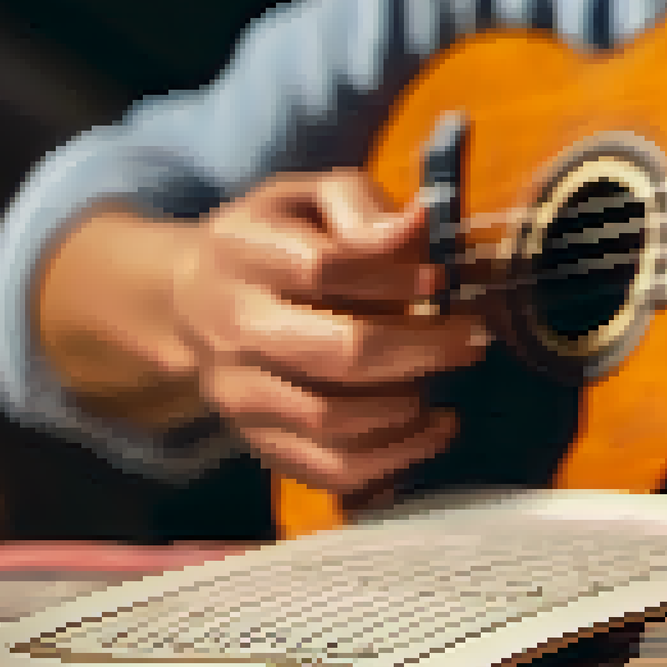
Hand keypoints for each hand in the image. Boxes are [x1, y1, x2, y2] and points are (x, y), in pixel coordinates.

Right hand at [170, 168, 485, 494]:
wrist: (196, 297)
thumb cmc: (280, 239)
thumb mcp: (312, 197)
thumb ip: (359, 207)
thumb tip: (413, 227)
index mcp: (242, 252)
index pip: (323, 270)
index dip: (391, 278)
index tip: (439, 281)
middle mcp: (230, 326)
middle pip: (337, 354)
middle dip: (421, 351)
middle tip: (470, 342)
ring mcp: (236, 392)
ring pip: (332, 420)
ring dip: (407, 408)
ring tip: (445, 388)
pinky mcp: (255, 440)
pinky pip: (327, 469)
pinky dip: (391, 459)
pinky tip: (430, 431)